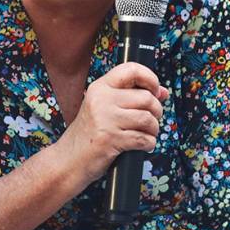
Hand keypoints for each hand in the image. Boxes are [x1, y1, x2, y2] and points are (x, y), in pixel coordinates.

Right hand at [54, 62, 168, 187]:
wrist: (67, 160)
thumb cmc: (89, 134)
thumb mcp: (105, 108)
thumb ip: (132, 97)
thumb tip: (163, 92)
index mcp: (100, 87)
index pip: (131, 69)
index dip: (150, 78)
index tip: (155, 90)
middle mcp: (102, 100)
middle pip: (146, 97)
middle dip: (156, 111)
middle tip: (151, 119)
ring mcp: (105, 119)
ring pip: (148, 118)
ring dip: (153, 129)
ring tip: (146, 133)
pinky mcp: (110, 139)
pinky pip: (143, 138)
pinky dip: (149, 143)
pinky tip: (142, 145)